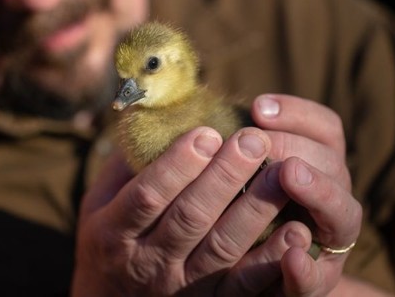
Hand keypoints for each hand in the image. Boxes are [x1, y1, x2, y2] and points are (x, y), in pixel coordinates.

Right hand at [72, 125, 316, 295]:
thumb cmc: (111, 236)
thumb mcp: (99, 201)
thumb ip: (125, 164)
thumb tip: (157, 115)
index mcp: (113, 232)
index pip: (147, 195)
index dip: (177, 164)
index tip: (207, 131)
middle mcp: (146, 264)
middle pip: (190, 217)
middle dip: (225, 176)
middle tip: (253, 139)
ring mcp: (180, 288)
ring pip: (222, 247)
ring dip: (255, 209)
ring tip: (281, 171)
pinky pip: (244, 285)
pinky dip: (271, 259)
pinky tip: (295, 230)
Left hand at [238, 93, 362, 295]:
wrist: (257, 280)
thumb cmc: (245, 216)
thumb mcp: (247, 178)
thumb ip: (245, 151)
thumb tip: (224, 119)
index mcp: (320, 168)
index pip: (326, 130)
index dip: (298, 113)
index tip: (258, 107)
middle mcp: (332, 201)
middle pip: (332, 163)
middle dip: (297, 146)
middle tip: (260, 140)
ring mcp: (331, 244)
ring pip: (342, 213)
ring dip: (318, 191)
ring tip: (290, 172)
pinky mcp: (315, 284)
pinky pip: (316, 280)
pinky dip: (305, 269)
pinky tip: (291, 257)